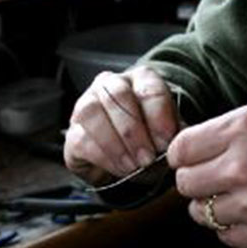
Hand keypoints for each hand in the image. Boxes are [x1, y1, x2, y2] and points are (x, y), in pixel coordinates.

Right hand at [64, 66, 179, 183]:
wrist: (130, 161)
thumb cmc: (152, 140)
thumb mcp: (170, 135)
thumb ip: (173, 136)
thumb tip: (170, 144)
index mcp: (141, 79)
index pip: (148, 87)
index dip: (158, 116)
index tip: (166, 141)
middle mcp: (111, 84)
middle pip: (117, 94)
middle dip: (133, 130)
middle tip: (147, 158)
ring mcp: (86, 104)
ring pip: (92, 112)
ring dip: (115, 144)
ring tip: (133, 166)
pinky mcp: (73, 131)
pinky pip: (82, 139)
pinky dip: (104, 157)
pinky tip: (120, 168)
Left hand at [168, 97, 246, 247]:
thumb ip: (225, 129)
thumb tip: (185, 149)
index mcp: (243, 129)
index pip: (180, 149)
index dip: (183, 154)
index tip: (192, 156)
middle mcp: (245, 166)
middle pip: (186, 183)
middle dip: (195, 180)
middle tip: (213, 175)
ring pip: (201, 213)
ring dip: (211, 205)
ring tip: (233, 192)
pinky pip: (227, 235)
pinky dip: (232, 226)